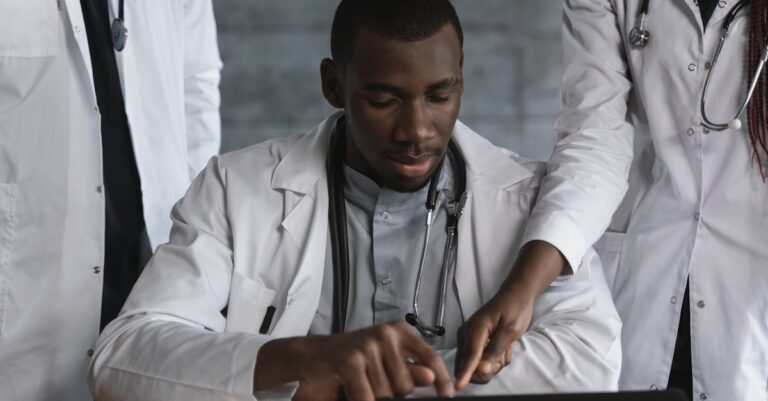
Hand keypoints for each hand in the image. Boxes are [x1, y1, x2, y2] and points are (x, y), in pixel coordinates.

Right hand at [255, 320, 453, 400]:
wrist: (309, 358)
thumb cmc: (349, 362)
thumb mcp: (383, 365)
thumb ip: (408, 371)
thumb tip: (431, 378)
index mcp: (399, 331)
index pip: (430, 358)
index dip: (441, 380)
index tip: (447, 394)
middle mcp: (386, 333)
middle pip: (406, 385)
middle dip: (392, 395)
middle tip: (370, 385)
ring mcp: (368, 345)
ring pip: (386, 394)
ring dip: (372, 397)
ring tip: (357, 384)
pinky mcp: (351, 360)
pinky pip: (367, 397)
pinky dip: (360, 400)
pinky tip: (349, 390)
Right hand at [454, 240, 565, 389]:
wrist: (515, 296)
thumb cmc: (514, 309)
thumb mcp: (510, 331)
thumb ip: (495, 350)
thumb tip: (482, 369)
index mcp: (475, 330)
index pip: (470, 356)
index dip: (465, 373)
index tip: (458, 387)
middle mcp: (467, 335)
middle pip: (469, 365)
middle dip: (487, 368)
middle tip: (502, 355)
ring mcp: (469, 340)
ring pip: (476, 366)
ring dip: (493, 364)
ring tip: (504, 348)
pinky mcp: (474, 344)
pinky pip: (481, 362)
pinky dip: (494, 360)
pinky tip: (502, 348)